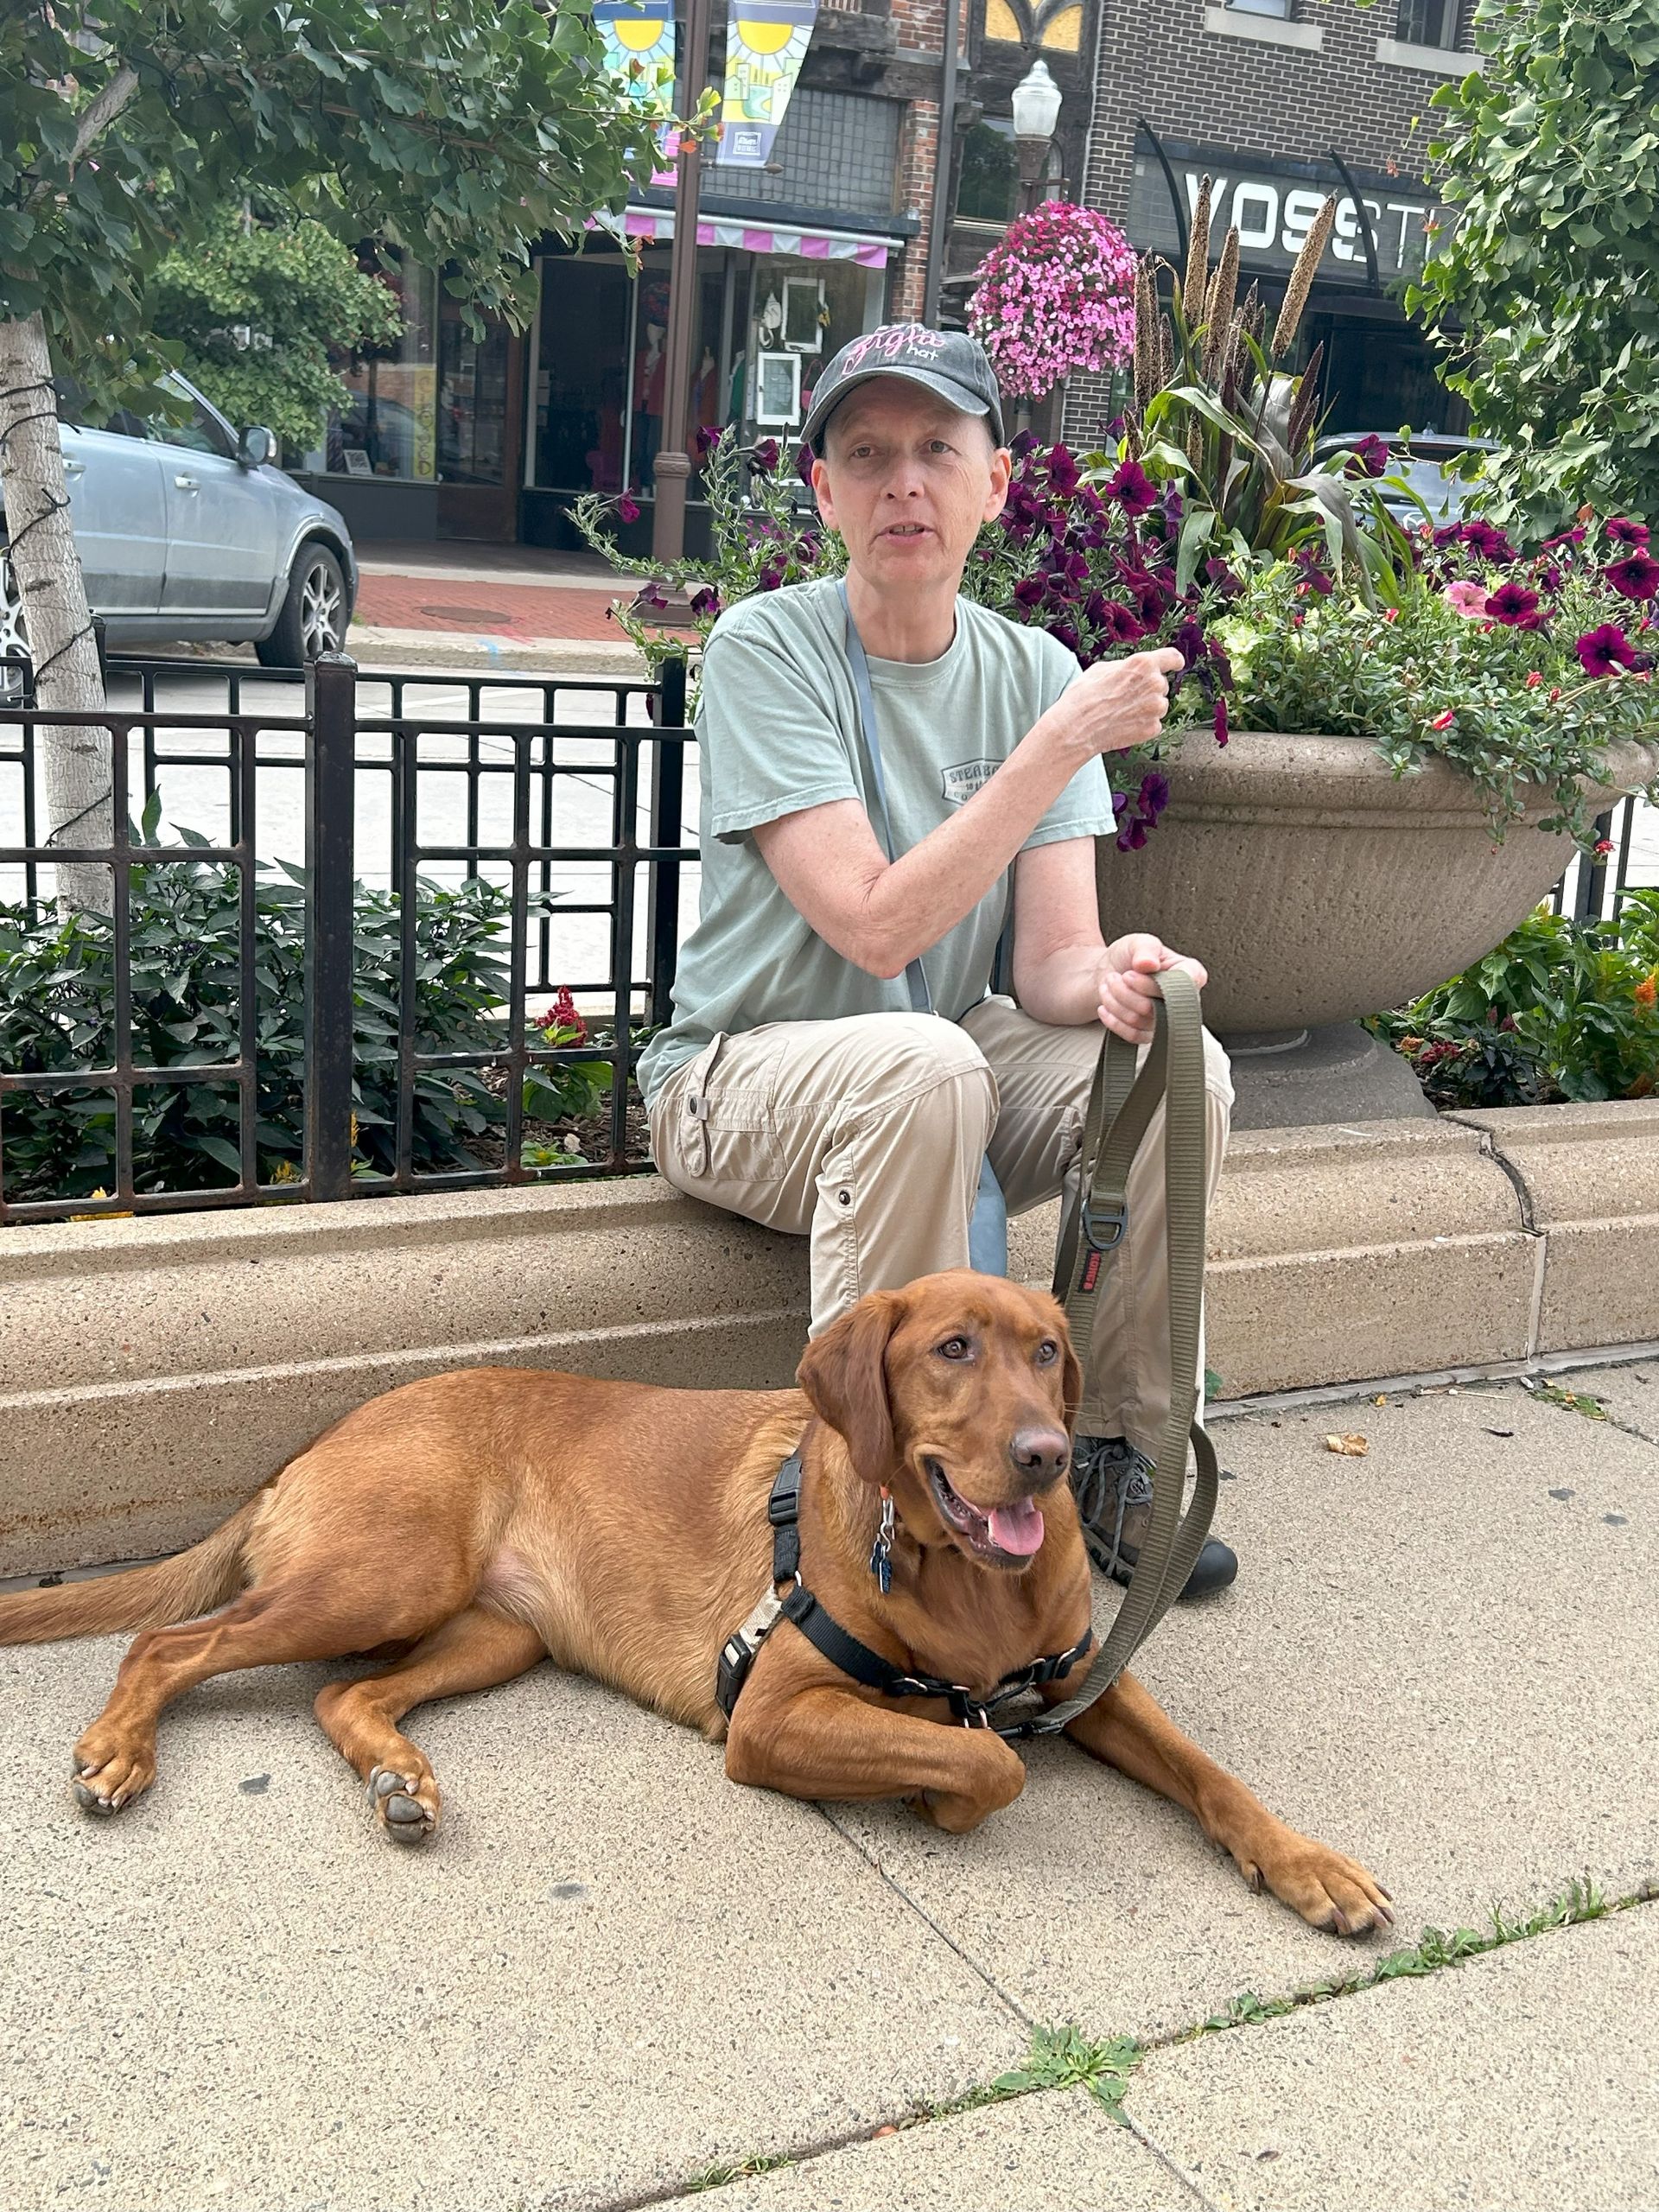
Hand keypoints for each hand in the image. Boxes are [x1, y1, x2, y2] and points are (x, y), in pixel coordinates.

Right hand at [1044, 648, 1186, 761]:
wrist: (1075, 728)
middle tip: (1124, 697)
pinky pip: (1153, 723)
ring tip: (1121, 712)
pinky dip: (1142, 724)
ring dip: (1146, 708)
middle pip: (1161, 684)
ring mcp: (1156, 708)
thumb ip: (1126, 666)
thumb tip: (1134, 671)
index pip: (1172, 658)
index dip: (1174, 662)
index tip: (1175, 665)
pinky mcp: (1153, 728)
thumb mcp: (1101, 669)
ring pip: (1159, 705)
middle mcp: (1155, 684)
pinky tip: (1123, 724)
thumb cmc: (1083, 697)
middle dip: (1147, 689)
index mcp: (1143, 663)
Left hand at [1095, 934, 1207, 1044]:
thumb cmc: (1129, 956)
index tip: (1134, 971)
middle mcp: (1182, 1000)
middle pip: (1157, 1007)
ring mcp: (1167, 1021)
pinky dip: (1113, 1020)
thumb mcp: (1137, 942)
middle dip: (1127, 990)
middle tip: (1117, 976)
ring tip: (1110, 985)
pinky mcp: (1149, 1034)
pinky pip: (1132, 1036)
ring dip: (1115, 1001)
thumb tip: (1149, 963)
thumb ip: (1145, 949)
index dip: (1152, 983)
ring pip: (1139, 1020)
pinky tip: (1106, 1006)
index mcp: (1190, 974)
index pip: (1183, 987)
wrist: (1108, 972)